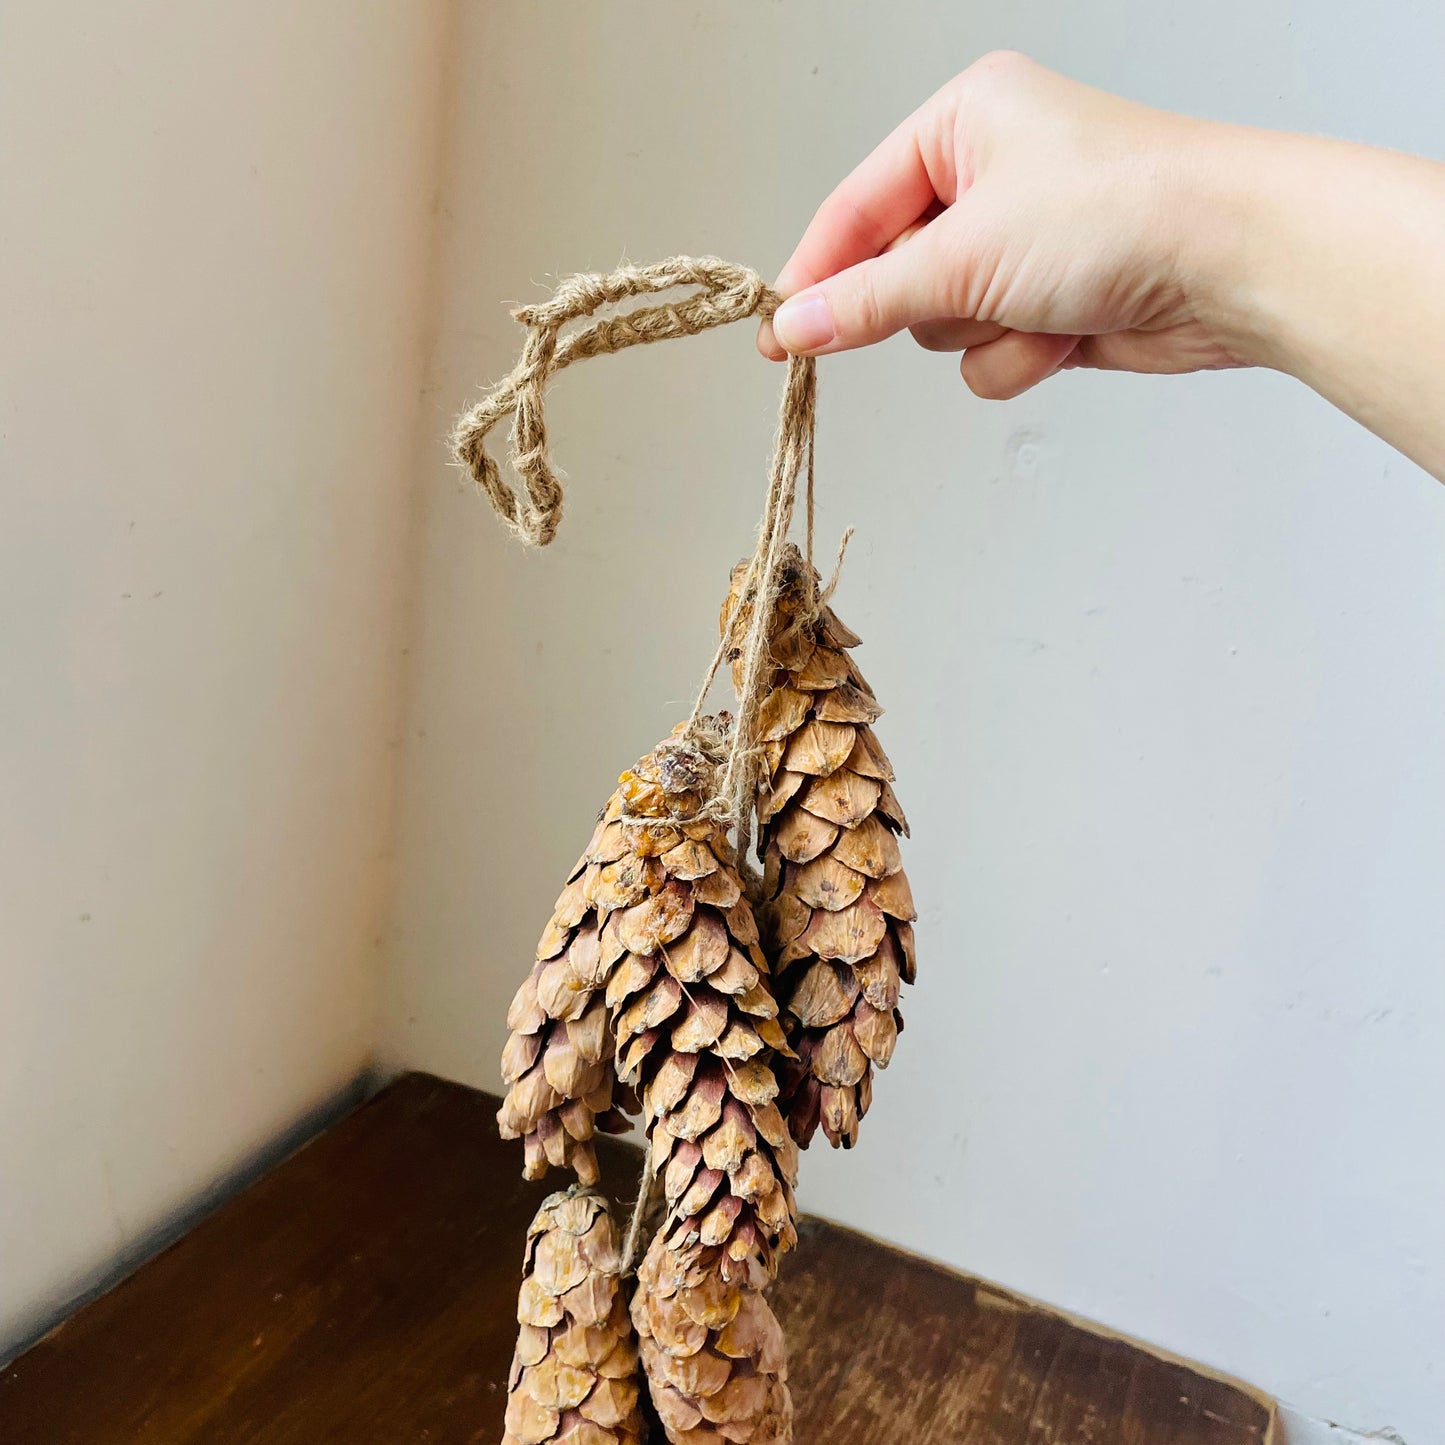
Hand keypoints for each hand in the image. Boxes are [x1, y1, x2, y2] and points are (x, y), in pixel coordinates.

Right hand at [759, 52, 1254, 398]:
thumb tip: (794, 327)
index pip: (855, 208)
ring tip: (1040, 304)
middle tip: (969, 295)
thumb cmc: (1120, 212)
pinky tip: (1068, 333)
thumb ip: (866, 299)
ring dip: (984, 333)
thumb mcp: (964, 253)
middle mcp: (990, 178)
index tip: (779, 332)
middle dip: (932, 303)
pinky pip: (989, 356)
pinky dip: (1020, 357)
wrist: (1231, 262)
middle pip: (897, 276)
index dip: (815, 274)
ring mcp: (1022, 246)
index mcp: (963, 125)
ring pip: (943, 328)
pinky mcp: (1050, 304)